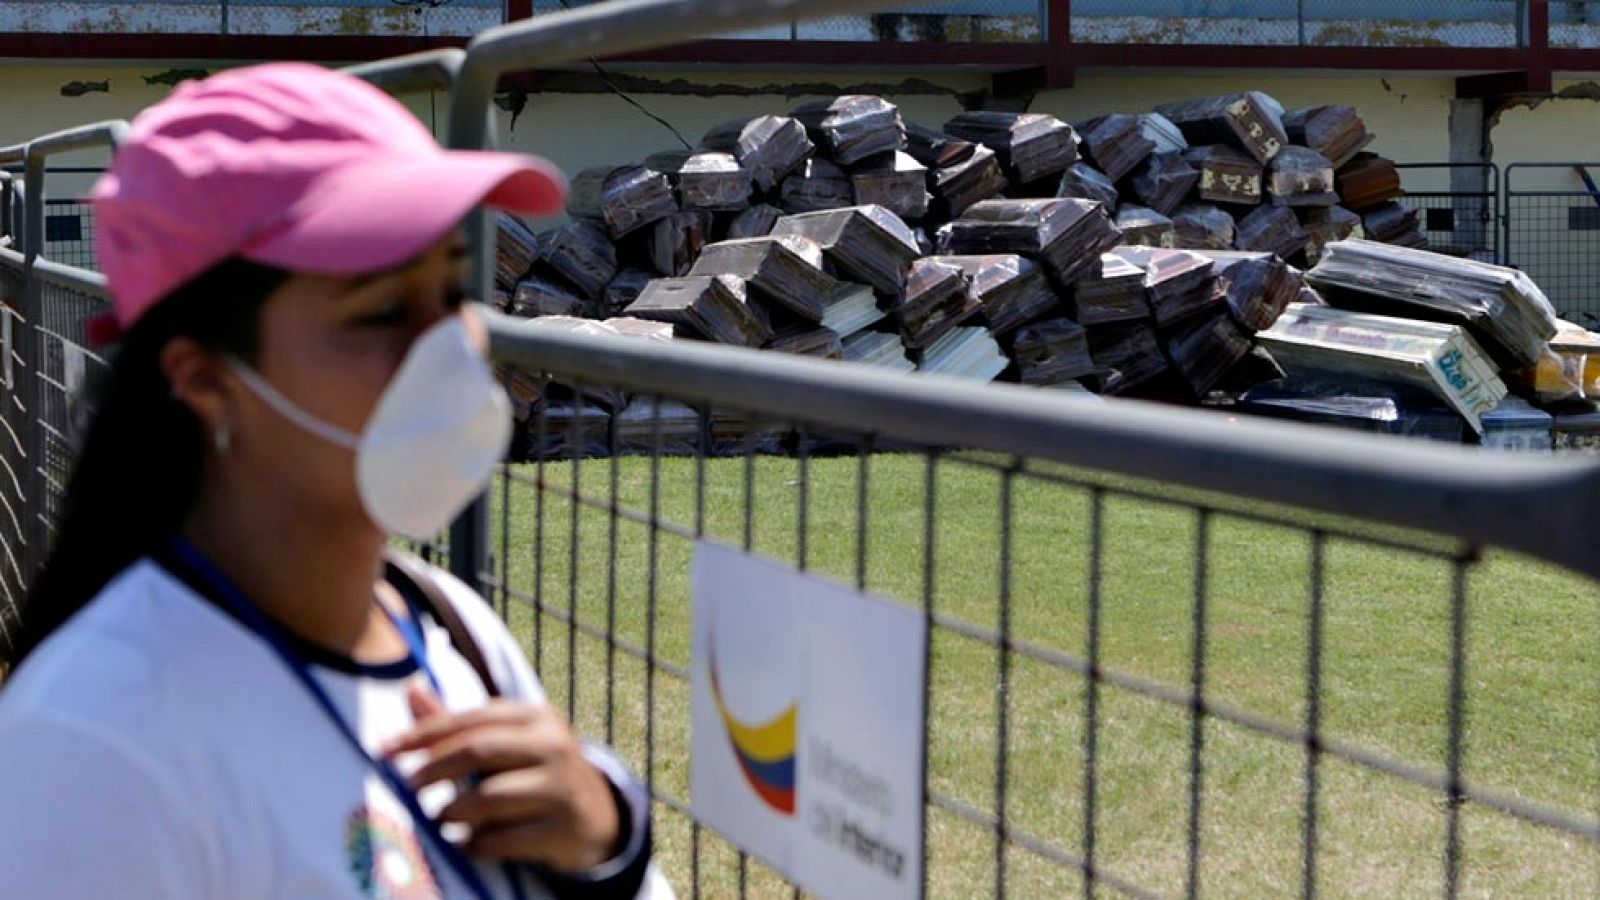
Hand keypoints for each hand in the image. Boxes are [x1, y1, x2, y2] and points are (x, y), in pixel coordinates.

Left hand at [382, 684, 622, 873]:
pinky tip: (463, 843)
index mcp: (536, 716)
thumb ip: (460, 723)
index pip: (471, 719)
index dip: (425, 733)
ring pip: (489, 798)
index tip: (387, 749)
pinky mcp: (561, 828)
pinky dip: (475, 844)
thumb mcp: (508, 740)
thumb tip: (411, 692)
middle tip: (408, 785)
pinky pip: (503, 839)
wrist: (596, 814)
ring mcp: (560, 787)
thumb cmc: (537, 770)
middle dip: (434, 768)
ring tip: (438, 818)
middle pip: (478, 750)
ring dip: (452, 811)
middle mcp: (553, 745)